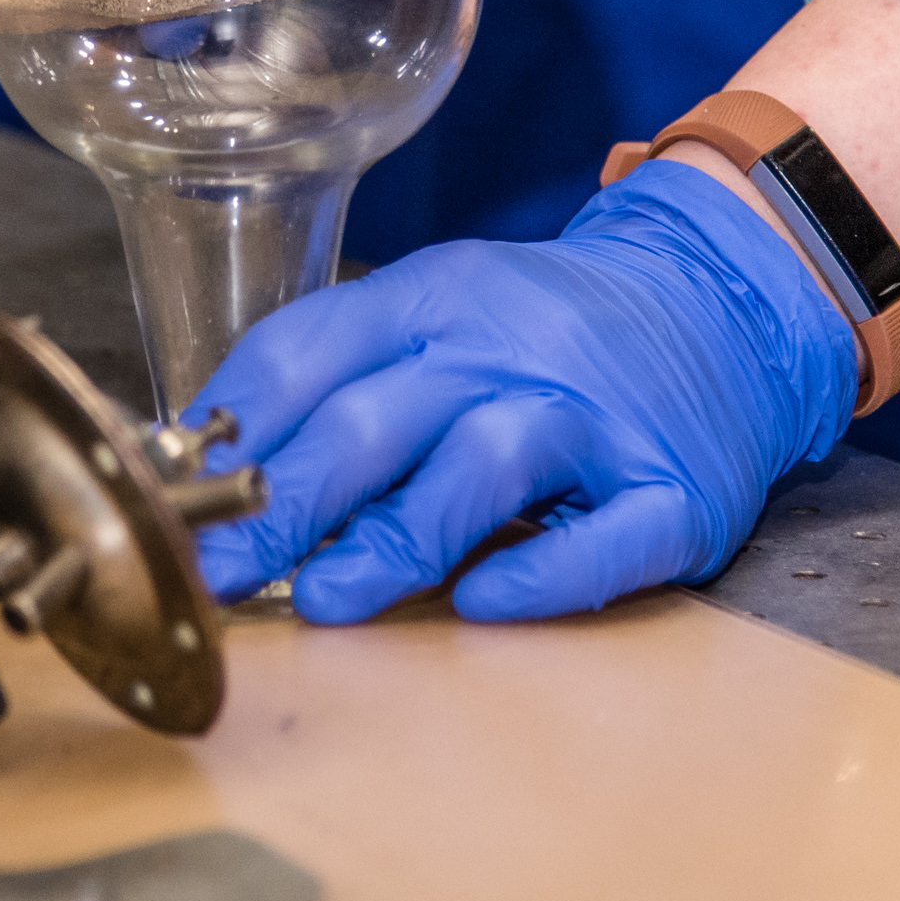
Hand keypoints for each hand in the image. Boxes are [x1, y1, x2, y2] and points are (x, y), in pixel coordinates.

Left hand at [189, 162, 859, 623]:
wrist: (728, 304)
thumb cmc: (554, 333)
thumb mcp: (446, 315)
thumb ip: (342, 377)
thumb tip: (207, 462)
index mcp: (442, 298)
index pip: (314, 350)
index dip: (232, 426)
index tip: (171, 491)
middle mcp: (514, 348)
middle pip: (379, 415)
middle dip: (283, 499)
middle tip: (218, 569)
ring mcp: (599, 419)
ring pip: (484, 466)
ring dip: (395, 537)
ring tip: (328, 597)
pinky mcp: (674, 492)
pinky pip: (607, 538)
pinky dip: (544, 574)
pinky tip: (485, 602)